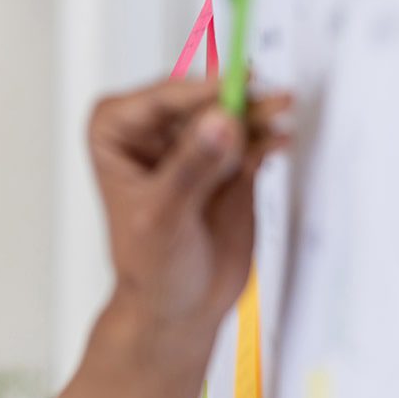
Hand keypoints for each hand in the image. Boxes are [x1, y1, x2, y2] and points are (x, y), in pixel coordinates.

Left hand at [87, 78, 291, 343]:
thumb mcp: (163, 216)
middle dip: (236, 98)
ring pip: (230, 115)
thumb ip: (191, 168)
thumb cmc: (150, 267)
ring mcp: (193, 145)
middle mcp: (152, 132)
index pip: (160, 99)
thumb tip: (220, 122)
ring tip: (282, 110)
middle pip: (201, 100)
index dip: (198, 92)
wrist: (179, 307)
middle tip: (269, 98)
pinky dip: (268, 137)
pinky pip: (252, 139)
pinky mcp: (228, 162)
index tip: (231, 91)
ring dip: (259, 113)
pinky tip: (280, 141)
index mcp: (116, 134)